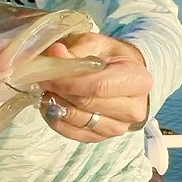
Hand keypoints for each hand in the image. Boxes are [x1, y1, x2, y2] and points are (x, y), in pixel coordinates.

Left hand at [37, 33, 151, 142]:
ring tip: (49, 90)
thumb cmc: (112, 57)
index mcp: (138, 81)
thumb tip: (55, 53)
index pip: (98, 86)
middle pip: (86, 103)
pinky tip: (51, 104)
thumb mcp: (98, 44)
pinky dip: (57, 119)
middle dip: (60, 91)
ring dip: (56, 105)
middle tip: (44, 79)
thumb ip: (77, 49)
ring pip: (78, 120)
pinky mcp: (103, 137)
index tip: (49, 73)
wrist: (126, 76)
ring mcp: (119, 127)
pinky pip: (74, 133)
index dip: (69, 81)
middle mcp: (133, 109)